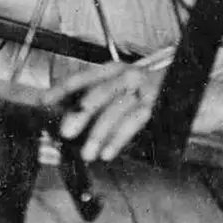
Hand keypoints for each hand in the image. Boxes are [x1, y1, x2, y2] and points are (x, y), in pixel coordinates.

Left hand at [49, 63, 163, 161]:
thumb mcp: (116, 87)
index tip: (45, 100)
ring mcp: (142, 90)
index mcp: (112, 69)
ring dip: (99, 134)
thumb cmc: (140, 89)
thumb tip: (64, 113)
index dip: (63, 88)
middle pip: (100, 93)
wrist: (177, 83)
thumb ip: (92, 98)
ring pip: (116, 111)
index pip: (83, 77)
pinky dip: (119, 139)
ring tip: (87, 153)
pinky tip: (107, 152)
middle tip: (66, 132)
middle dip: (81, 113)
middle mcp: (126, 75)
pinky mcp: (154, 105)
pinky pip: (133, 123)